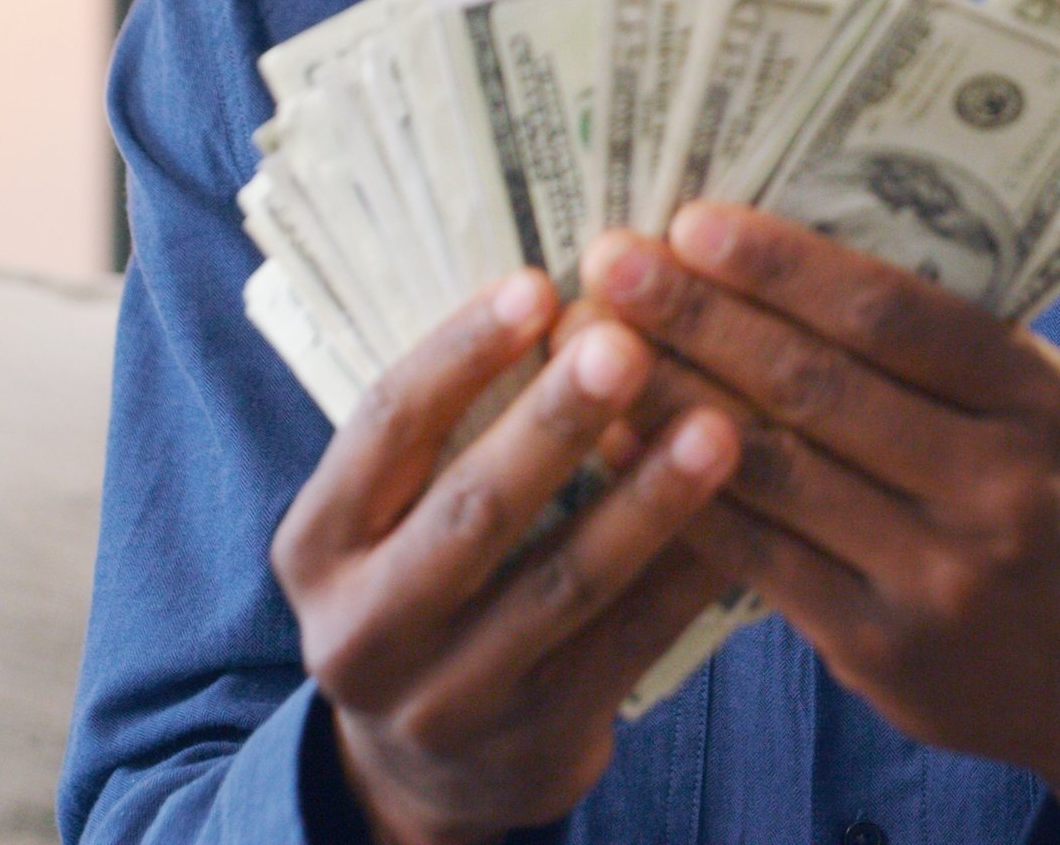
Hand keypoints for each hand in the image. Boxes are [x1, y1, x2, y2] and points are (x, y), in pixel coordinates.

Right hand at [269, 271, 743, 844]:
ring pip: (563, 584)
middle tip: (629, 342)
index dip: (457, 354)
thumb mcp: (391, 522)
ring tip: (718, 425)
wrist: (426, 773)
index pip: (383, 428)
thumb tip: (571, 293)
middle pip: (473, 510)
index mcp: (318, 546)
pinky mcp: (538, 738)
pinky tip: (742, 514)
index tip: (536, 286)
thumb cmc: (425, 590)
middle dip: (555, 422)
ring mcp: (450, 695)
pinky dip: (687, 573)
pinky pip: (628, 643)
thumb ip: (447, 433)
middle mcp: (366, 627)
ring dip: (647, 499)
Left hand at [583, 206, 1059, 844]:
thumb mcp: (1031, 405)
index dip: (784, 266)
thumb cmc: (1038, 497)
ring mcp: (940, 576)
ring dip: (669, 398)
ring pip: (774, 469)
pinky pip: (758, 555)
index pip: (894, 315)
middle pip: (818, 385)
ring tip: (592, 346)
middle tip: (610, 261)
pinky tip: (622, 446)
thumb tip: (779, 246)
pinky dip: (681, 495)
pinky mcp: (880, 648)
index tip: (691, 222)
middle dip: (699, 315)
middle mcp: (999, 488)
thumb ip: (938, 343)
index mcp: (1039, 401)